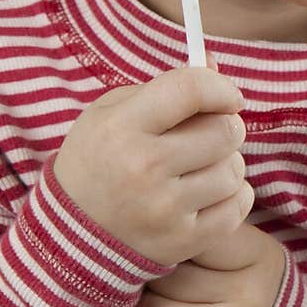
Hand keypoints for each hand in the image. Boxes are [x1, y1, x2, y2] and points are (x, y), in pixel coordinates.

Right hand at [52, 67, 252, 265]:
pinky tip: (209, 191)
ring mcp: (164, 209)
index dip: (219, 86)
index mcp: (122, 127)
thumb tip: (213, 65)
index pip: (191, 89)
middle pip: (224, 130)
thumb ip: (165, 86)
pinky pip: (237, 206)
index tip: (227, 95)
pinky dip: (232, 195)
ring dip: (226, 162)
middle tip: (211, 130)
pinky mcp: (181, 241)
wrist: (69, 232)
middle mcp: (143, 168)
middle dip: (225, 124)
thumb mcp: (112, 112)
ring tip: (201, 165)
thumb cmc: (96, 160)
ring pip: (234, 169)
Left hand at [129, 222, 286, 306]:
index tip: (174, 247)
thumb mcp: (244, 253)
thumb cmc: (242, 293)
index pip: (193, 232)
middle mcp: (247, 297)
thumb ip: (210, 230)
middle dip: (154, 277)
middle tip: (167, 284)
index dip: (174, 240)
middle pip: (164, 271)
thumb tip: (150, 208)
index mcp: (259, 256)